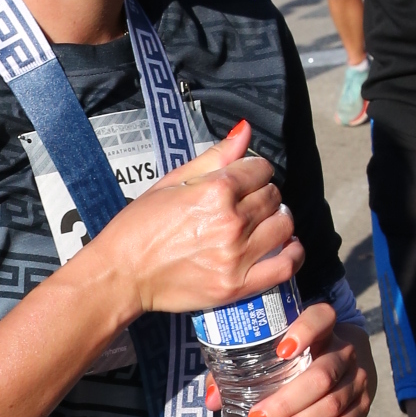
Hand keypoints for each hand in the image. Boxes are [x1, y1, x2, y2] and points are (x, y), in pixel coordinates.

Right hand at [97, 122, 300, 323]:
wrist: (122, 273)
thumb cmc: (139, 227)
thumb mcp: (171, 182)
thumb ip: (214, 157)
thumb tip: (245, 131)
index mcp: (215, 190)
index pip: (260, 170)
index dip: (254, 172)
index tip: (245, 181)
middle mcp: (231, 221)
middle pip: (273, 197)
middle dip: (264, 196)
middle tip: (248, 206)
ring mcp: (236, 255)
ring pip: (284, 226)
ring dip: (278, 221)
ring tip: (263, 225)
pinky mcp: (238, 285)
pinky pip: (285, 267)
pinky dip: (293, 254)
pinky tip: (286, 247)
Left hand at [217, 299, 375, 416]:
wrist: (343, 355)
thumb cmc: (298, 352)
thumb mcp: (275, 347)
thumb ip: (240, 366)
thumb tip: (212, 400)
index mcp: (325, 327)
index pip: (321, 318)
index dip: (305, 331)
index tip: (281, 352)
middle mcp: (346, 349)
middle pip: (322, 375)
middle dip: (288, 402)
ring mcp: (359, 378)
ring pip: (332, 404)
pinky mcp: (364, 405)